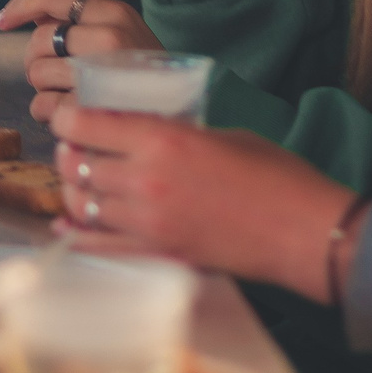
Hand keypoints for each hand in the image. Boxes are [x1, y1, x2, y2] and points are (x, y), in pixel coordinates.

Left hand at [0, 0, 158, 122]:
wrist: (178, 121)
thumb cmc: (144, 79)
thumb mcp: (125, 36)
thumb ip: (83, 22)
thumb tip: (34, 12)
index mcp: (115, 13)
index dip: (20, 5)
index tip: (2, 20)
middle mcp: (108, 37)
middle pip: (38, 40)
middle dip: (36, 60)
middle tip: (54, 76)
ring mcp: (100, 73)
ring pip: (36, 73)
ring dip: (42, 88)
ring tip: (67, 96)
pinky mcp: (90, 108)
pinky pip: (42, 104)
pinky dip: (45, 113)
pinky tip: (66, 115)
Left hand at [47, 99, 357, 302]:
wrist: (304, 231)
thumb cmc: (277, 177)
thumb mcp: (224, 135)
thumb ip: (178, 135)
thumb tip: (149, 135)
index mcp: (163, 141)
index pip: (88, 126)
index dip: (68, 120)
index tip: (67, 118)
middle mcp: (146, 180)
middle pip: (78, 166)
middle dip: (68, 155)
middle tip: (72, 149)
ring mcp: (149, 222)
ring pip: (84, 205)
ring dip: (74, 192)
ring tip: (77, 183)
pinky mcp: (158, 254)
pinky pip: (101, 245)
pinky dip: (79, 235)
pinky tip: (68, 228)